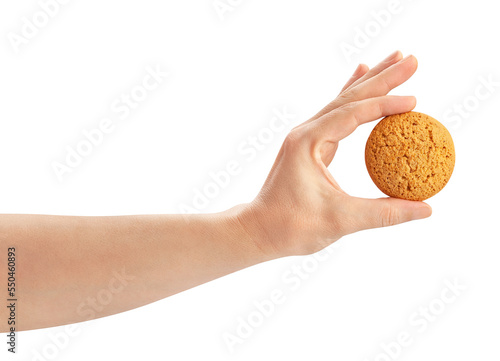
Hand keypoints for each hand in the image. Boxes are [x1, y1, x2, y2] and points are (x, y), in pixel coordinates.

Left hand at [239, 51, 431, 256]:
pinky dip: (353, 99)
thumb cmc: (290, 226)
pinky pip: (337, 115)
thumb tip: (425, 209)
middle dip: (381, 78)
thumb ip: (384, 213)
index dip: (384, 106)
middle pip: (349, 98)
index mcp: (308, 142)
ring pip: (343, 102)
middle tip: (410, 59)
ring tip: (393, 62)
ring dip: (369, 83)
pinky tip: (361, 80)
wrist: (259, 230)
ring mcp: (307, 137)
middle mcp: (306, 133)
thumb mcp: (340, 220)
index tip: (414, 102)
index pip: (352, 114)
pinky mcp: (311, 145)